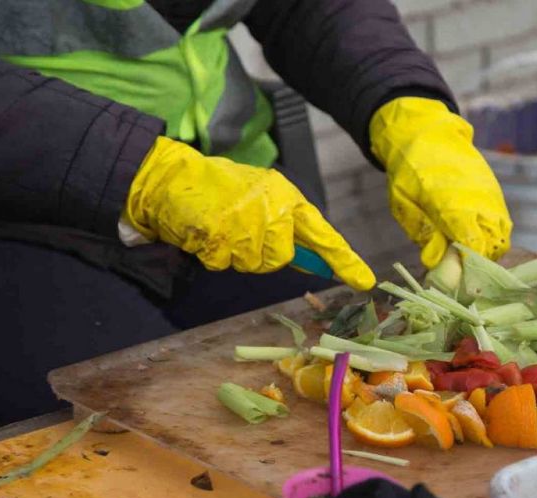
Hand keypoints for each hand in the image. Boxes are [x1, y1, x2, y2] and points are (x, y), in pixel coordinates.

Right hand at [123, 137, 374, 289]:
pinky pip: (224, 263)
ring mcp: (246, 220)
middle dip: (261, 257)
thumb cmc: (221, 192)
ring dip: (235, 255)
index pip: (323, 234)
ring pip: (253, 264)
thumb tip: (315, 264)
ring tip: (221, 229)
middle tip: (240, 234)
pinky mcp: (220, 232)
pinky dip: (212, 254)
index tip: (364, 282)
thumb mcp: (262, 201)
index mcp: (288, 198)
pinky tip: (206, 232)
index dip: (344, 260)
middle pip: (281, 258)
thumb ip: (288, 229)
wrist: (172, 177)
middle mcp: (273, 208)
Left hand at [369, 97, 511, 267]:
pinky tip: (471, 237)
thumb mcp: (402, 201)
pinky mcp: (495, 193)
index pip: (474, 246)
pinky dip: (491, 236)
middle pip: (493, 247)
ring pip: (502, 237)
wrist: (427, 131)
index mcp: (453, 204)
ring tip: (464, 254)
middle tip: (459, 269)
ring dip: (487, 250)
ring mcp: (491, 197)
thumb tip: (435, 261)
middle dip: (479, 263)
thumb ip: (421, 231)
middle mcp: (480, 202)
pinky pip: (502, 223)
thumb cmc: (409, 168)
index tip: (456, 279)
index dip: (469, 268)